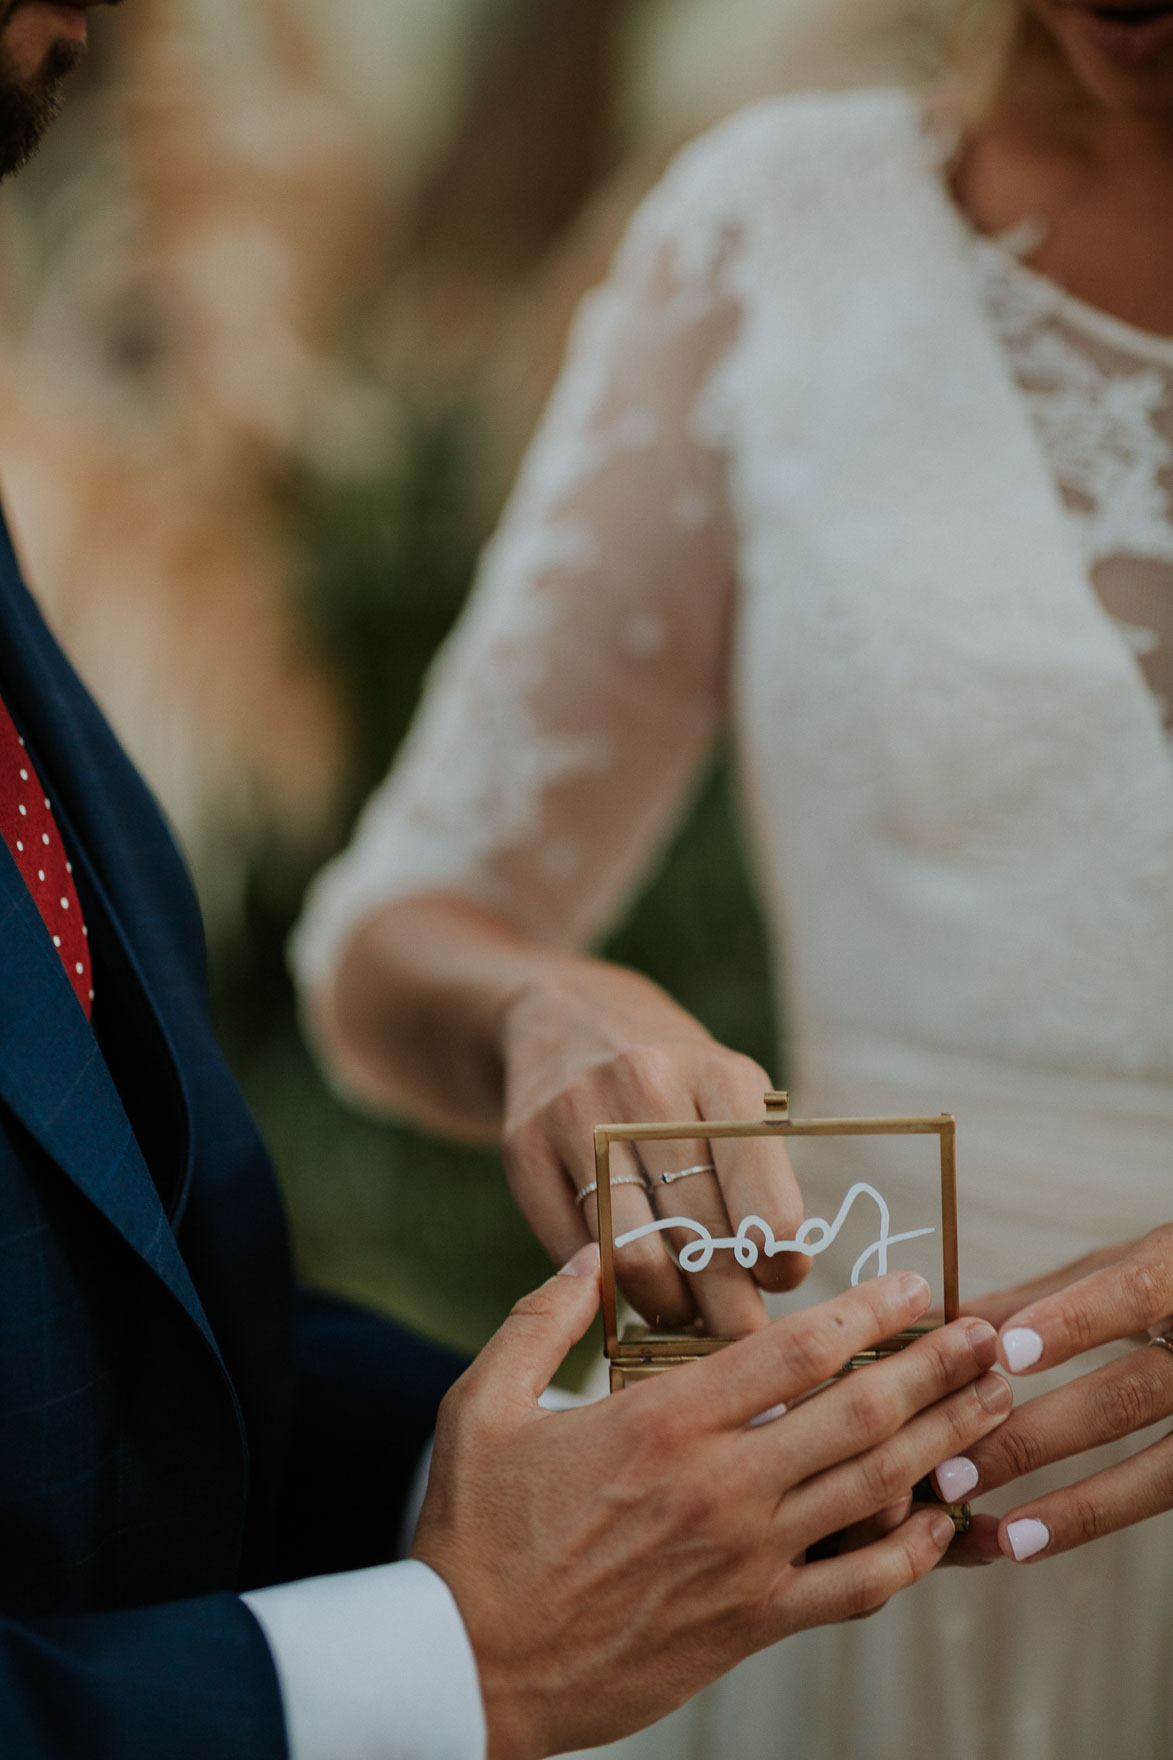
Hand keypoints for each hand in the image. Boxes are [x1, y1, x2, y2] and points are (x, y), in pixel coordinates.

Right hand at [414, 1248, 1011, 1759]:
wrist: (468, 1666)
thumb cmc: (472, 1532)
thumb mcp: (483, 1404)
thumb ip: (539, 1319)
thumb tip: (584, 1255)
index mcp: (662, 1422)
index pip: (795, 1351)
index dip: (867, 1312)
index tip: (912, 1286)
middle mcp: (720, 1485)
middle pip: (861, 1415)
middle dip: (938, 1368)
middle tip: (991, 1336)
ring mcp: (745, 1559)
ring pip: (874, 1492)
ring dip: (945, 1442)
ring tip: (994, 1404)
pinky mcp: (751, 1623)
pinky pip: (856, 1589)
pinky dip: (910, 1554)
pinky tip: (940, 1522)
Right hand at [500, 958, 808, 1336]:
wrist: (563, 1014)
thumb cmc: (673, 1076)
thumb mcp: (730, 1093)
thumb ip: (758, 1175)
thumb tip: (779, 1280)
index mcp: (721, 1077)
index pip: (763, 1204)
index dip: (778, 1263)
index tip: (779, 1282)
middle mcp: (648, 1090)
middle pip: (698, 1242)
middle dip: (728, 1309)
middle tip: (739, 1334)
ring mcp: (577, 1117)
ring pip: (632, 1259)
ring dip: (668, 1308)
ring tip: (686, 1316)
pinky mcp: (523, 1146)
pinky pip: (572, 1252)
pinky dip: (606, 1287)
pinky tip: (629, 1288)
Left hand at [936, 1226, 1172, 1566]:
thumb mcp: (1130, 1267)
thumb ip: (1049, 1295)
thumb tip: (952, 1317)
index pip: (1135, 1291)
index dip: (1075, 1321)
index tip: (1007, 1350)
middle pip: (1133, 1394)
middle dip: (1039, 1437)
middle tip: (954, 1468)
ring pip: (1161, 1467)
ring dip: (1075, 1505)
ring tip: (1004, 1532)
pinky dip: (1102, 1517)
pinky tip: (1041, 1539)